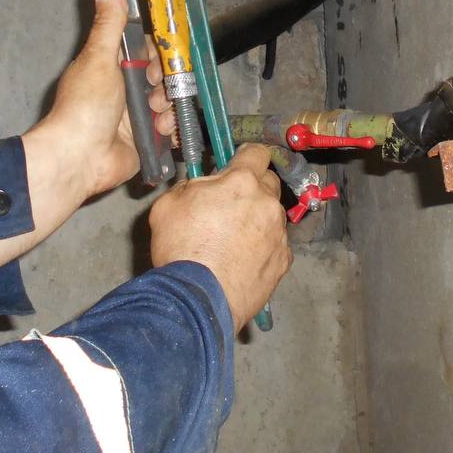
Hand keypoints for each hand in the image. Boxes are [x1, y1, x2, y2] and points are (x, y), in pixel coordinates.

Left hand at [0, 0, 173, 283]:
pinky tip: (161, 130)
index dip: (158, 52)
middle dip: (166, 83)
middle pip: (162, 79)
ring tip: (156, 115)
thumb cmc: (85, 106)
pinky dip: (170, 130)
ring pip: (168, 103)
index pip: (146, 52)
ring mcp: (135, 118)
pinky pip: (169, 130)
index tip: (163, 56)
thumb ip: (109, 22)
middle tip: (155, 90)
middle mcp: (125, 91)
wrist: (79, 158)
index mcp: (112, 68)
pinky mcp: (145, 141)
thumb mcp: (99, 57)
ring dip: (168, 107)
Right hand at [149, 143, 292, 331]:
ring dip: (258, 218)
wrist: (198, 299)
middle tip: (231, 203)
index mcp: (241, 183)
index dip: (247, 155)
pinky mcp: (283, 261)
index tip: (240, 161)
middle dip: (253, 188)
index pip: (257, 153)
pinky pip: (276, 244)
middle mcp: (267, 203)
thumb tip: (204, 184)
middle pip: (268, 183)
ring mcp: (279, 234)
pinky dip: (263, 247)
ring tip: (234, 238)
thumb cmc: (181, 249)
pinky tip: (243, 259)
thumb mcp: (169, 204)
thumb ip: (193, 185)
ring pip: (272, 215)